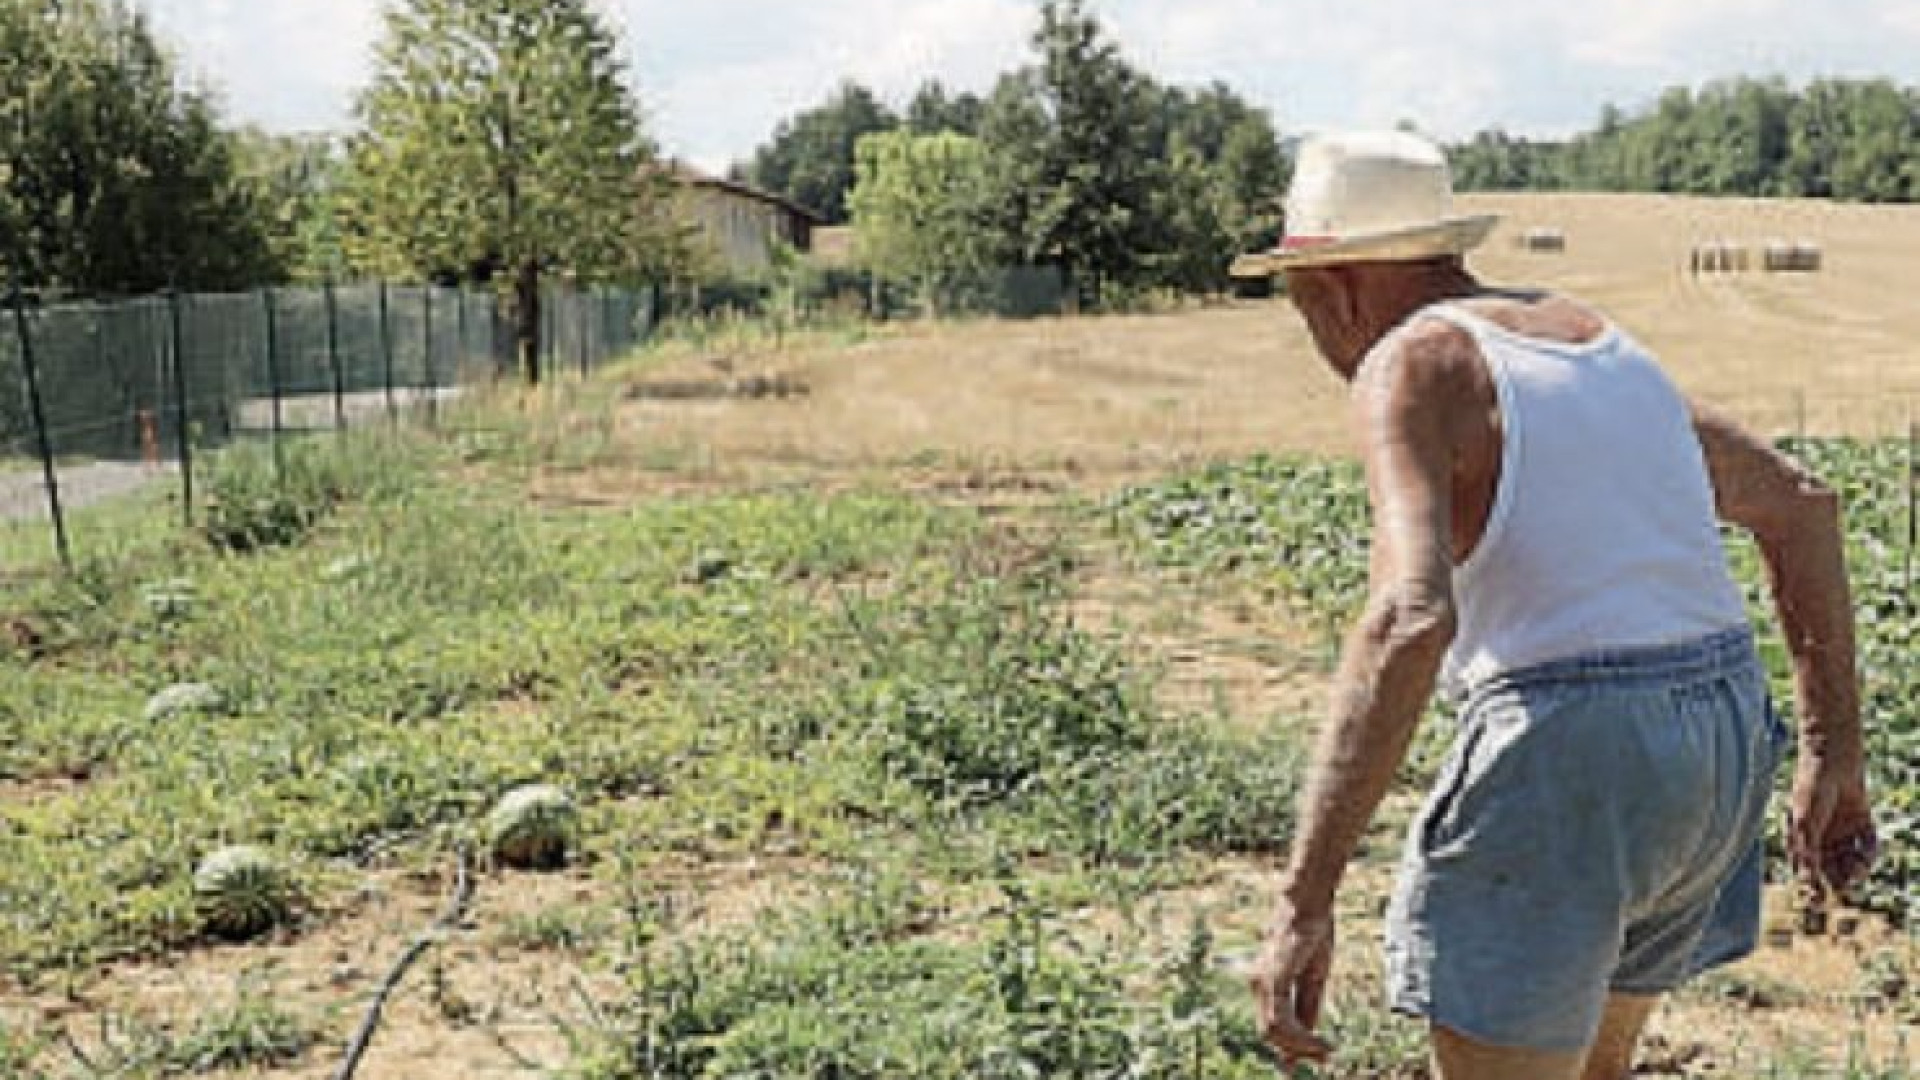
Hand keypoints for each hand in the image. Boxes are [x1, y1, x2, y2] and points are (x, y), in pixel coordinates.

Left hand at [1247, 904, 1335, 1067]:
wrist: (1310, 904)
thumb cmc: (1312, 933)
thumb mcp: (1313, 977)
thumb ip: (1307, 1005)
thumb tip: (1309, 1035)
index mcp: (1265, 984)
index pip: (1272, 1026)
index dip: (1292, 1046)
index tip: (1315, 1059)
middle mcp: (1257, 985)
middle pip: (1270, 1034)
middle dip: (1297, 1051)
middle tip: (1324, 1059)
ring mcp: (1261, 982)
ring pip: (1273, 1032)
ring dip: (1300, 1047)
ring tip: (1325, 1052)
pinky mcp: (1271, 978)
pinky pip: (1281, 1020)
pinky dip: (1301, 1037)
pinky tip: (1319, 1042)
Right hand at [1788, 753, 1876, 895]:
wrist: (1833, 760)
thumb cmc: (1811, 788)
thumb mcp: (1805, 822)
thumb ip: (1806, 850)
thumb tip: (1807, 878)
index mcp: (1803, 840)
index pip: (1807, 870)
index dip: (1810, 886)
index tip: (1816, 900)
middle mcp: (1823, 839)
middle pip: (1832, 870)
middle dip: (1838, 880)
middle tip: (1845, 887)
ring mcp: (1843, 831)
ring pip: (1851, 861)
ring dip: (1856, 869)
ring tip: (1858, 869)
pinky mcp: (1862, 823)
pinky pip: (1868, 846)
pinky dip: (1869, 852)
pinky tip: (1866, 852)